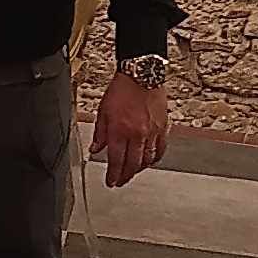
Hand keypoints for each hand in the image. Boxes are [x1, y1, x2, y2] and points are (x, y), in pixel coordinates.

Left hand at [90, 73, 168, 188]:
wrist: (141, 75)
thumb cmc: (122, 89)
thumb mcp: (103, 111)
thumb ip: (100, 133)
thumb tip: (95, 149)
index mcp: (119, 130)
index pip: (115, 160)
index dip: (112, 175)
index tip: (110, 182)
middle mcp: (136, 134)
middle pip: (132, 164)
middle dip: (125, 176)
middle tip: (120, 182)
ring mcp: (151, 133)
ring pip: (147, 160)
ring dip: (138, 169)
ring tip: (132, 172)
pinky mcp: (163, 128)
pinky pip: (160, 150)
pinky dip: (154, 158)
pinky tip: (148, 161)